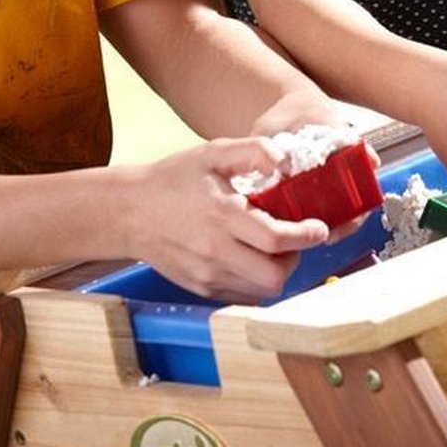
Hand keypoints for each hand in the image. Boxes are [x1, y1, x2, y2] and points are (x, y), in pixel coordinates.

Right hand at [124, 137, 329, 302]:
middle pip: (274, 276)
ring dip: (276, 271)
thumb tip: (284, 161)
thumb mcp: (211, 153)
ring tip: (272, 247)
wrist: (127, 212)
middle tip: (294, 239)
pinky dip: (255, 280)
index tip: (319, 229)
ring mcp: (207, 275)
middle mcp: (214, 251)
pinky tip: (250, 257)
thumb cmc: (172, 179)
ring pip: (261, 290)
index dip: (305, 236)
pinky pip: (242, 294)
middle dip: (295, 259)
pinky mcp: (201, 288)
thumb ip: (251, 151)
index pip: (275, 239)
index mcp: (221, 216)